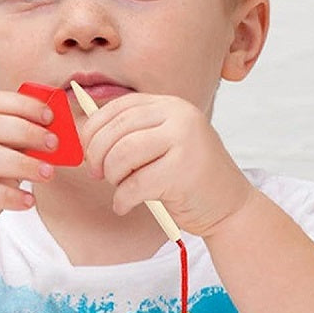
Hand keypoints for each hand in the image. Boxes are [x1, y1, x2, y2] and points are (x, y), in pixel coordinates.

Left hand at [81, 93, 252, 237]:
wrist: (229, 207)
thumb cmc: (189, 179)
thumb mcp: (162, 145)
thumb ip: (132, 135)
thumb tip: (85, 135)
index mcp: (171, 106)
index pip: (118, 106)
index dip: (94, 130)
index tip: (89, 152)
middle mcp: (179, 116)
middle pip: (116, 129)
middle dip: (97, 156)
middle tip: (98, 174)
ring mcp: (184, 141)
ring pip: (121, 154)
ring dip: (112, 177)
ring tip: (120, 188)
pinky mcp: (182, 171)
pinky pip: (134, 185)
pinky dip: (122, 200)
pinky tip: (125, 206)